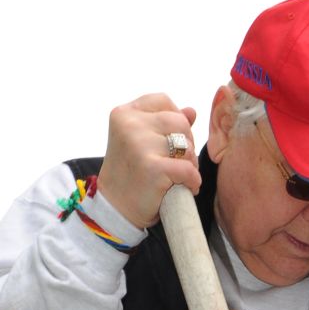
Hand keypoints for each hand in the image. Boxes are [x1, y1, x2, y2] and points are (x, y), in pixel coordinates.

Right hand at [95, 94, 199, 227]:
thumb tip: (191, 111)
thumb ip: (164, 123)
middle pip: (179, 122)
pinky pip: (188, 169)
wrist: (115, 209)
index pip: (164, 100)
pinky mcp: (152, 168)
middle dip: (186, 143)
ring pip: (186, 146)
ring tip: (179, 176)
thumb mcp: (141, 141)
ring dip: (190, 163)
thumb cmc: (130, 174)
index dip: (175, 118)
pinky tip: (187, 187)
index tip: (171, 141)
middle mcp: (129, 125)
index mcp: (124, 113)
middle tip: (178, 162)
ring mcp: (139, 145)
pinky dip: (193, 181)